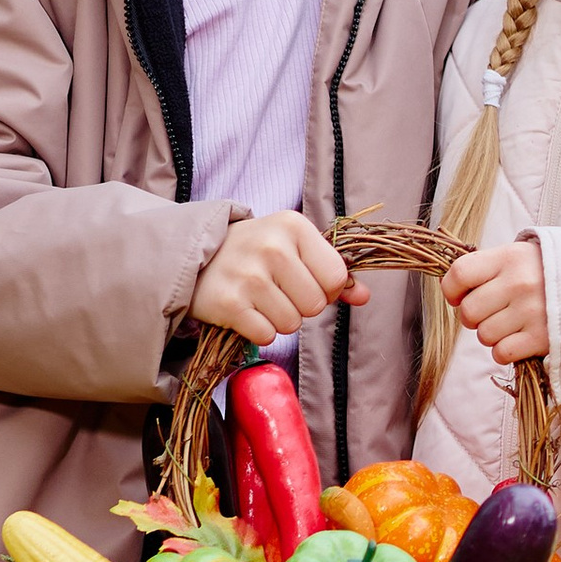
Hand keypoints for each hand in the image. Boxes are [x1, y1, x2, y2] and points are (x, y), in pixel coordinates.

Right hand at [191, 211, 364, 346]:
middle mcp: (272, 248)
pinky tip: (246, 310)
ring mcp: (248, 276)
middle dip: (301, 306)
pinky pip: (266, 335)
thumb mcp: (293, 246)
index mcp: (293, 226)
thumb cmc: (254, 251)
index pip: (337, 276)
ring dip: (279, 319)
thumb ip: (331, 271)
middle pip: (316, 305)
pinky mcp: (229, 304)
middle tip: (278, 291)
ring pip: (292, 324)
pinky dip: (259, 330)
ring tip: (260, 299)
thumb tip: (364, 297)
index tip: (305, 280)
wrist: (196, 256)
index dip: (326, 288)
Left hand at [443, 235, 548, 364]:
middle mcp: (519, 283)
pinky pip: (501, 353)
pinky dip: (504, 351)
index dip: (452, 290)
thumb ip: (488, 267)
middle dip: (474, 317)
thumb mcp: (521, 256)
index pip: (459, 274)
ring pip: (484, 335)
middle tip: (491, 313)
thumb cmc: (549, 272)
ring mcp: (531, 312)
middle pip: (469, 312)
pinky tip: (517, 340)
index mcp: (510, 257)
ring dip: (491, 335)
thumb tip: (453, 289)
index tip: (459, 296)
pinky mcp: (542, 338)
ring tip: (510, 324)